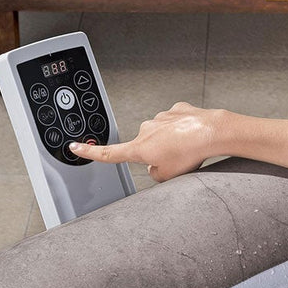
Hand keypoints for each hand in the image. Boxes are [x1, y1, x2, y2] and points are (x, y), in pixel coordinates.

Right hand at [68, 102, 219, 181]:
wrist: (211, 132)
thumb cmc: (190, 153)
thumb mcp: (168, 176)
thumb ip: (155, 174)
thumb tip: (156, 165)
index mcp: (139, 148)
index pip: (109, 153)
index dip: (90, 152)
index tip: (75, 147)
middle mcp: (146, 130)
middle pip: (146, 148)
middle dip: (158, 155)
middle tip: (177, 161)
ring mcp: (161, 118)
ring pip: (163, 136)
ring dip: (173, 142)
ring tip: (189, 149)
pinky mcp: (176, 110)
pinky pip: (176, 124)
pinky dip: (184, 130)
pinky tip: (194, 135)